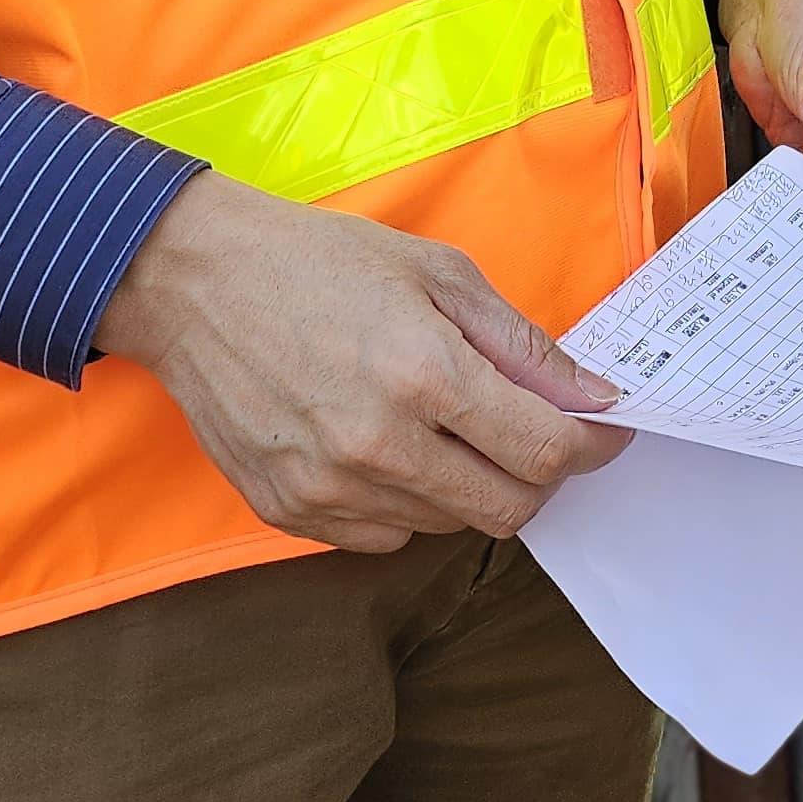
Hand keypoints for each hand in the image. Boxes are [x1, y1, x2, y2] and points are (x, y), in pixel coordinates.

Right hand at [97, 175, 626, 555]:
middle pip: (505, 509)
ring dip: (471, 486)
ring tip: (449, 426)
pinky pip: (384, 538)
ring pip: (448, 527)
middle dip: (540, 476)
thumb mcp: (438, 273)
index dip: (591, 447)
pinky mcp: (289, 513)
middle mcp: (378, 446)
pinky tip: (394, 449)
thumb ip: (521, 344)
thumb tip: (591, 395)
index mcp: (425, 376)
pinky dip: (410, 504)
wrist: (196, 284)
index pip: (542, 451)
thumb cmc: (322, 263)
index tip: (606, 431)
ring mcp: (328, 490)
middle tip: (535, 433)